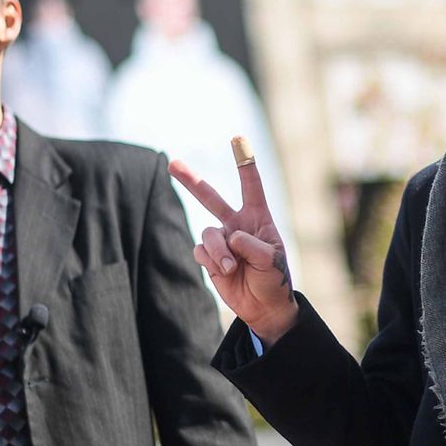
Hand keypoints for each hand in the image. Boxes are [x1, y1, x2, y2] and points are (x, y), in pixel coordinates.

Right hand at [169, 139, 297, 343]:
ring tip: (233, 267)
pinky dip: (212, 261)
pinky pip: (201, 251)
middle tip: (172, 163)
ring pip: (208, 233)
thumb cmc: (274, 279)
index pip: (251, 186)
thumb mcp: (272, 260)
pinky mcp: (209, 258)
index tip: (237, 139)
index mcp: (257, 218)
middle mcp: (236, 224)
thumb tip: (231, 237)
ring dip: (219, 251)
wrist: (263, 307)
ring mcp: (221, 241)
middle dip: (190, 181)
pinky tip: (225, 270)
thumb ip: (253, 245)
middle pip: (210, 197)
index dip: (244, 163)